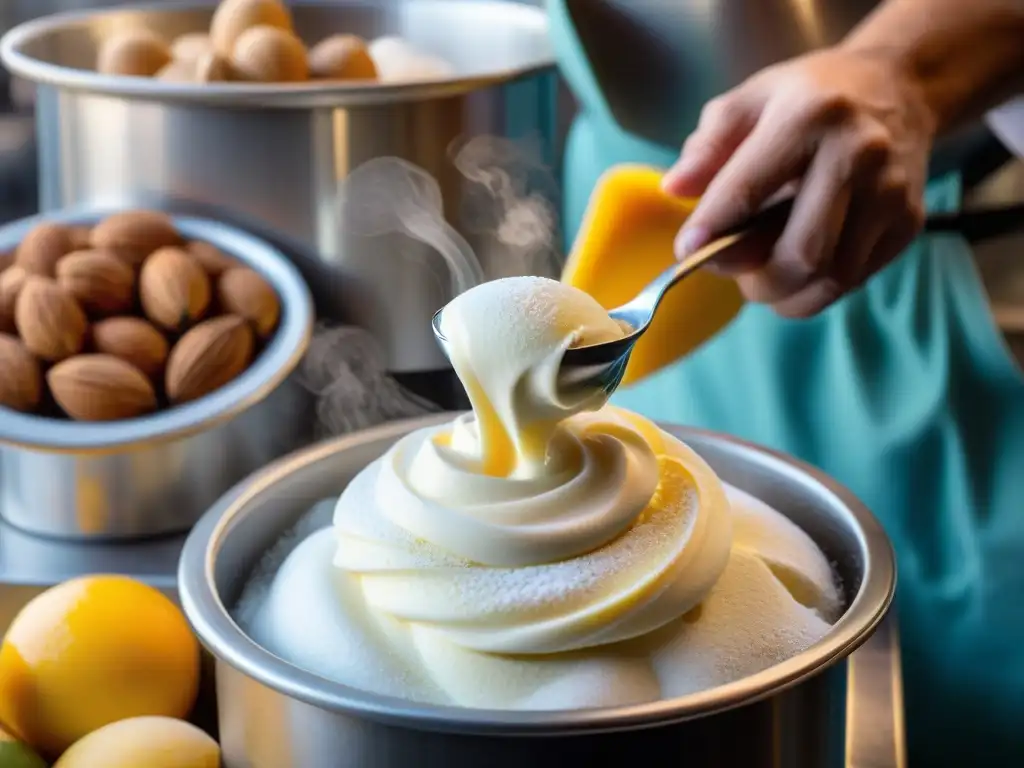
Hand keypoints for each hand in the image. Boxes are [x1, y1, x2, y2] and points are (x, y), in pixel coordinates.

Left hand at [664, 47, 937, 317]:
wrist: (897, 88)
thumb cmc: (807, 99)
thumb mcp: (748, 101)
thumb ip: (707, 146)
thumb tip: (675, 189)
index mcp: (809, 116)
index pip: (749, 190)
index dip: (712, 230)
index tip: (687, 251)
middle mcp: (858, 154)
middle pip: (801, 254)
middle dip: (755, 279)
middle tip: (732, 270)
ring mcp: (890, 192)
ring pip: (830, 278)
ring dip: (784, 293)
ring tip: (762, 275)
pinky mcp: (908, 223)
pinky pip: (853, 280)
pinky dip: (814, 290)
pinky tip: (797, 268)